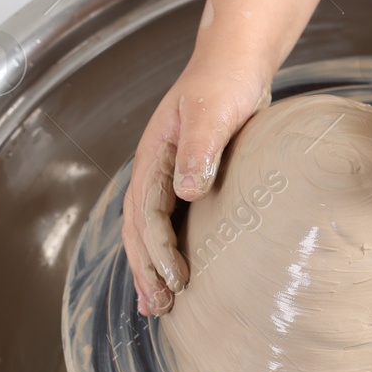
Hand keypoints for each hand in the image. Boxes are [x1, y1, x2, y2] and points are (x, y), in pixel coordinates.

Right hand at [122, 55, 271, 315]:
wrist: (234, 63)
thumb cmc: (226, 82)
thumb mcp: (214, 110)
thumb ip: (200, 147)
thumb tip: (186, 190)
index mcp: (153, 157)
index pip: (146, 214)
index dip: (157, 250)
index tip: (176, 279)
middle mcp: (154, 171)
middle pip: (137, 230)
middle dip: (145, 270)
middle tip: (160, 308)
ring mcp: (168, 177)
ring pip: (148, 232)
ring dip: (149, 269)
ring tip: (158, 307)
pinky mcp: (188, 181)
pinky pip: (168, 224)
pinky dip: (166, 253)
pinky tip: (175, 277)